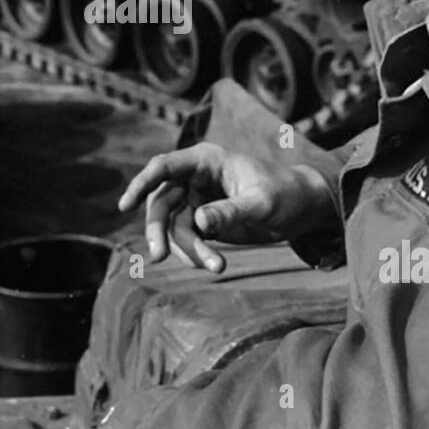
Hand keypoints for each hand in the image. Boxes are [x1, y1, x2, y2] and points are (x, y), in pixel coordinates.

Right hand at [117, 142, 337, 273]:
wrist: (303, 210)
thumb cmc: (285, 195)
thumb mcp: (261, 203)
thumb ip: (230, 211)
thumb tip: (199, 222)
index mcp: (206, 160)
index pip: (164, 167)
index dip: (141, 183)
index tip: (125, 205)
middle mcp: (195, 178)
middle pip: (161, 203)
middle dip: (159, 231)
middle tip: (159, 257)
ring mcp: (197, 200)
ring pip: (174, 227)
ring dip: (188, 250)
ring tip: (217, 268)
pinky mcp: (205, 222)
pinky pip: (188, 240)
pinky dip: (196, 254)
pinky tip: (214, 265)